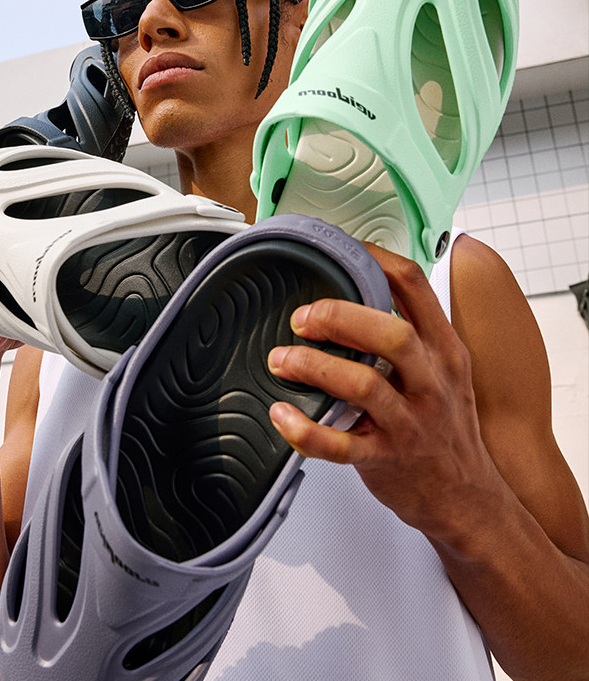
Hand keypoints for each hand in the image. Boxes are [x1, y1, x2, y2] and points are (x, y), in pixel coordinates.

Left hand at [267, 245, 499, 541]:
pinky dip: (306, 430)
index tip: (338, 250)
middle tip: (302, 317)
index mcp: (444, 351)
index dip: (373, 259)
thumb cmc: (445, 428)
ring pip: (363, 386)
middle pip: (391, 334)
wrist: (466, 499)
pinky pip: (340, 445)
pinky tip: (282, 415)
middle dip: (340, 317)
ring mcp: (409, 424)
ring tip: (281, 359)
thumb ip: (413, 334)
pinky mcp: (385, 459)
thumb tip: (362, 292)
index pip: (415, 287)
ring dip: (313, 367)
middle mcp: (431, 383)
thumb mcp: (446, 372)